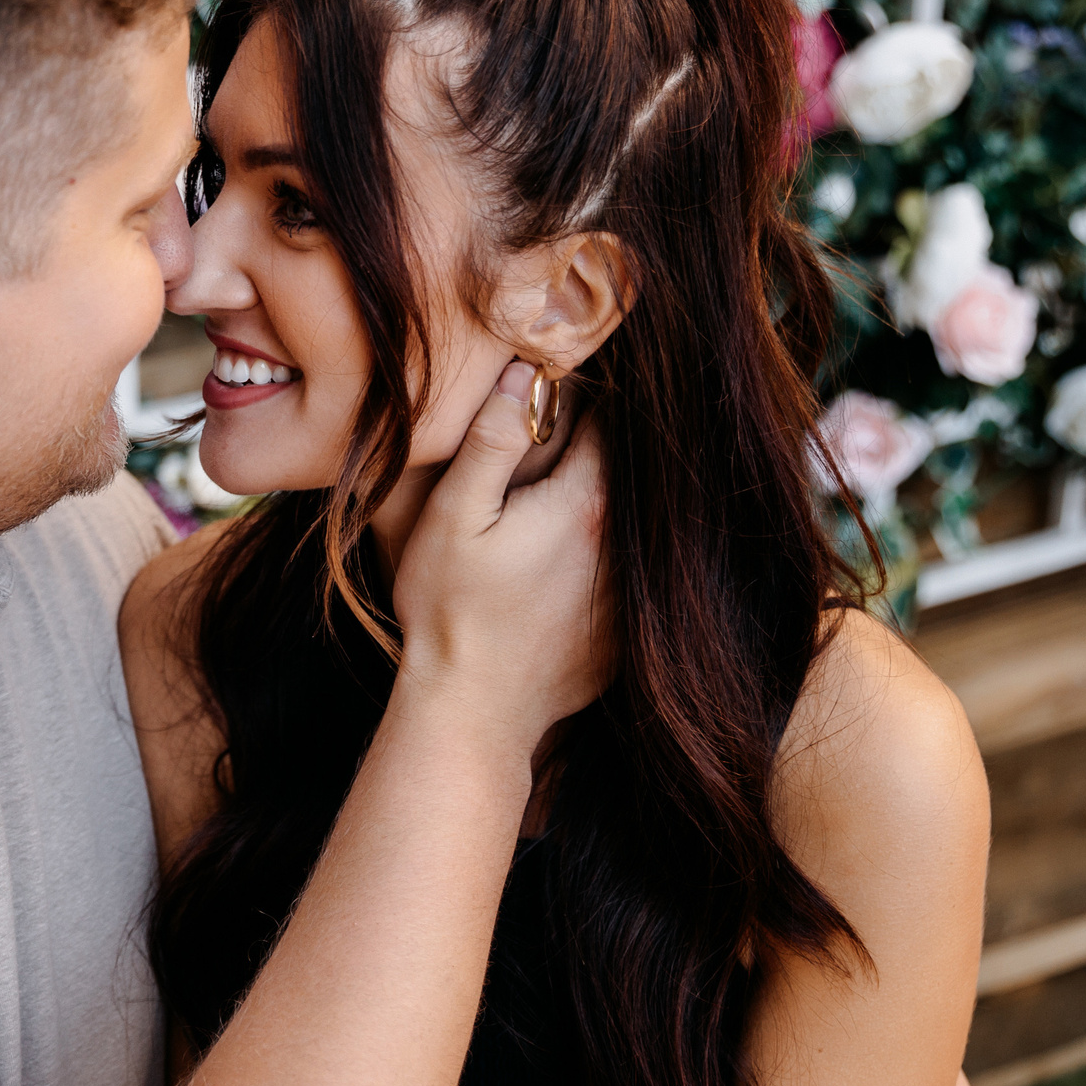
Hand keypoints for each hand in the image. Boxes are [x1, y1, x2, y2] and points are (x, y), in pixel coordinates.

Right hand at [390, 362, 610, 759]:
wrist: (474, 712)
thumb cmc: (451, 612)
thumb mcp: (453, 516)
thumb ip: (491, 442)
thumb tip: (522, 374)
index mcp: (586, 506)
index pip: (611, 426)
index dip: (588, 399)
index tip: (563, 389)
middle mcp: (625, 548)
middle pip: (628, 475)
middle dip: (601, 450)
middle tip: (564, 439)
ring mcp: (630, 596)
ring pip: (633, 528)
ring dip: (609, 507)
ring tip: (561, 506)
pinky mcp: (624, 636)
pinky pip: (628, 581)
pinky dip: (608, 564)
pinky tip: (566, 571)